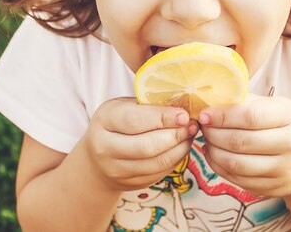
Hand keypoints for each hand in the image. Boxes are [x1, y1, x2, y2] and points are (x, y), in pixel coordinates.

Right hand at [84, 97, 198, 191]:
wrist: (97, 158)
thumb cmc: (117, 123)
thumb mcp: (125, 106)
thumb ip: (149, 105)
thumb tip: (183, 107)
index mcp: (105, 120)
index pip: (135, 120)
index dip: (163, 118)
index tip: (184, 115)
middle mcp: (105, 148)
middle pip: (147, 146)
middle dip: (175, 136)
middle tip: (192, 125)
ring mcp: (117, 170)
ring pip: (156, 163)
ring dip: (180, 149)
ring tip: (190, 135)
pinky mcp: (131, 184)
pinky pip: (160, 172)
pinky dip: (176, 159)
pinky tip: (182, 147)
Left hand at [198, 94, 290, 197]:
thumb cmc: (285, 127)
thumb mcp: (275, 107)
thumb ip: (247, 102)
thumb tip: (212, 100)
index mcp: (289, 116)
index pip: (250, 116)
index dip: (222, 116)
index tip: (205, 114)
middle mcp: (290, 143)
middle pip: (240, 141)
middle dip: (214, 134)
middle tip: (203, 127)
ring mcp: (282, 169)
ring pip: (236, 163)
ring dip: (213, 151)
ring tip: (207, 140)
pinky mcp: (272, 187)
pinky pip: (237, 179)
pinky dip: (218, 167)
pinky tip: (213, 155)